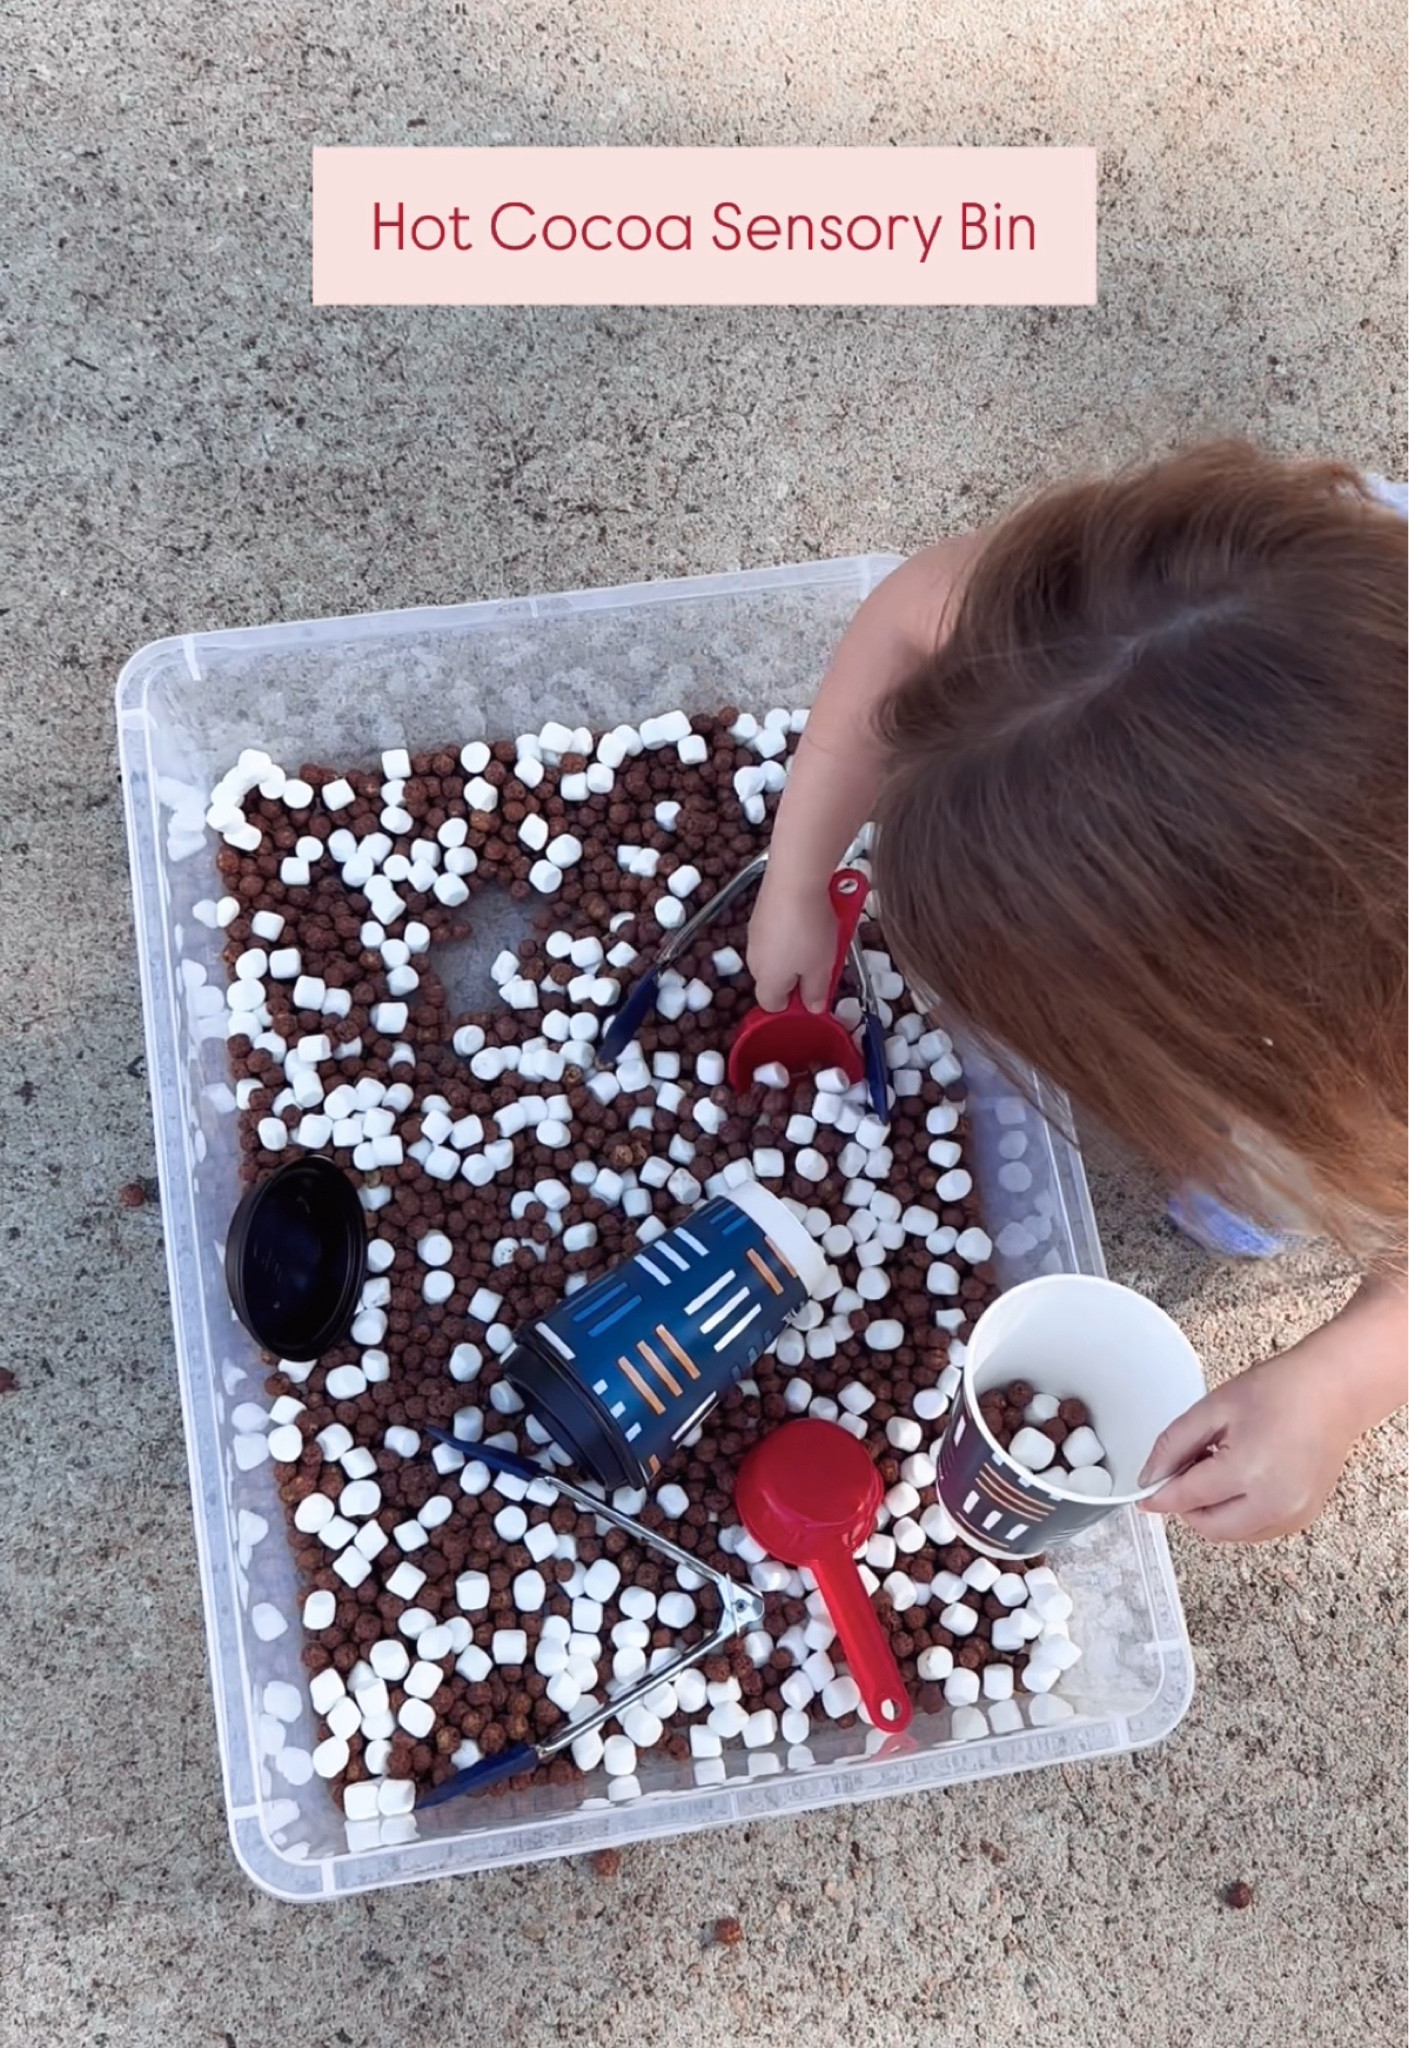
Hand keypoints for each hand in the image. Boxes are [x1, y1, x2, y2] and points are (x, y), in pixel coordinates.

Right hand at [746, 872, 838, 1012]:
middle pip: (775, 978)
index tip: (814, 993)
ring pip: (777, 952)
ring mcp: (755, 934)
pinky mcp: (760, 912)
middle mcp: (754, 960)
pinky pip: (777, 930)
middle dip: (797, 974)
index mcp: (767, 981)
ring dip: (796, 950)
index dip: (794, 1004)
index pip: (772, 1006)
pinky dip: (791, 929)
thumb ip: (816, 993)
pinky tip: (811, 916)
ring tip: (821, 935)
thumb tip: (812, 1008)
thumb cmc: (809, 930)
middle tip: (822, 962)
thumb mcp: (822, 968)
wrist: (794, 880)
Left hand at [1137, 1341, 1359, 1542]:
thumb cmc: (1278, 1391)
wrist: (1332, 1392)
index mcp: (1248, 1471)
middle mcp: (1274, 1502)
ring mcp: (1293, 1514)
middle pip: (1208, 1526)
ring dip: (1213, 1512)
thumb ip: (1173, 1445)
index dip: (1158, 1497)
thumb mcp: (1213, 1408)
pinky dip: (1238, 1515)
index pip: (1187, 1498)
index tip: (1143, 1496)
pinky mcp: (1303, 1518)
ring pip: (1232, 1534)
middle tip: (1187, 1471)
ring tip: (1219, 1470)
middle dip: (1187, 1505)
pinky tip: (1240, 1481)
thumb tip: (1149, 1478)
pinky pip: (1256, 1531)